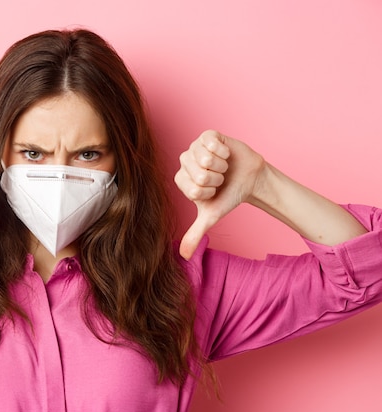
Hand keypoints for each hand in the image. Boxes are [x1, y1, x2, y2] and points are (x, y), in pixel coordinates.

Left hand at [174, 130, 265, 258]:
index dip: (210, 192)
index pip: (193, 188)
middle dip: (217, 179)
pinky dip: (224, 152)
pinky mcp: (208, 136)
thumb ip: (195, 234)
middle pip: (200, 173)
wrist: (249, 179)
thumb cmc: (228, 196)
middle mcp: (184, 162)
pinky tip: (225, 155)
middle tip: (220, 178)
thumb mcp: (211, 216)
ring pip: (206, 158)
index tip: (214, 190)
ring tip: (223, 167)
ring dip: (222, 166)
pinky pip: (213, 143)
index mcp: (181, 180)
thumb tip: (183, 257)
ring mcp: (195, 146)